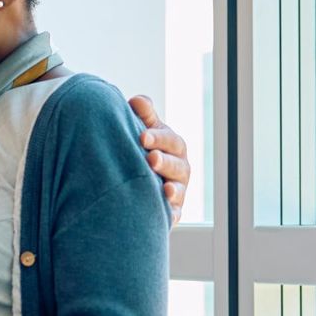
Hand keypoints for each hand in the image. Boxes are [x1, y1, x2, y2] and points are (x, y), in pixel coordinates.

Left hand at [128, 95, 191, 225]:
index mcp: (174, 147)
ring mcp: (178, 191)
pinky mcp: (171, 212)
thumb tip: (137, 100)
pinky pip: (174, 214)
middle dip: (165, 162)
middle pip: (177, 165)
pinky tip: (166, 215)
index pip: (170, 140)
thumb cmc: (143, 151)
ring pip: (178, 190)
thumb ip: (144, 116)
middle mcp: (180, 169)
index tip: (142, 137)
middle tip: (151, 160)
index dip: (158, 138)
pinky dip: (171, 214)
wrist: (135, 183)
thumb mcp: (145, 132)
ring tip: (164, 189)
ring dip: (172, 189)